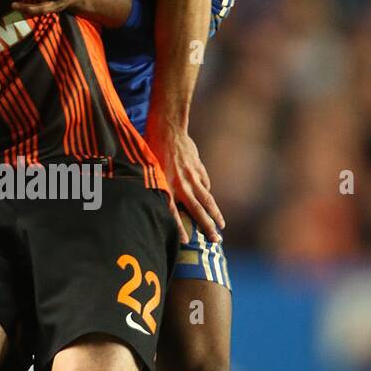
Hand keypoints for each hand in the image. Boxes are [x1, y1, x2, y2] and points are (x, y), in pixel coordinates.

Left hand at [145, 123, 224, 244]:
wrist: (167, 128)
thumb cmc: (152, 149)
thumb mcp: (149, 170)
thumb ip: (157, 187)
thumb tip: (159, 204)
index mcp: (167, 186)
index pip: (173, 212)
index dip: (179, 227)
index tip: (186, 241)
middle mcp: (182, 184)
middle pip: (197, 210)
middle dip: (207, 227)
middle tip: (216, 241)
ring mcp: (192, 176)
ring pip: (206, 199)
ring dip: (215, 214)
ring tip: (221, 226)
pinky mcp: (198, 168)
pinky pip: (205, 184)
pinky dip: (206, 192)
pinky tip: (209, 201)